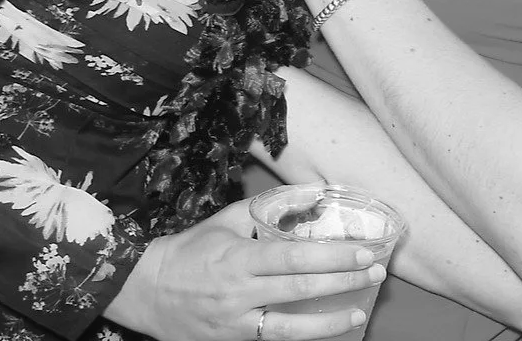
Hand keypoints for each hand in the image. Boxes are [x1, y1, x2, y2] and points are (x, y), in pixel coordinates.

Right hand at [104, 200, 384, 339]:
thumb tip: (310, 194)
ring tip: (360, 310)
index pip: (294, 257)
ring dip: (330, 321)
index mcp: (239, 259)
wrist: (145, 291)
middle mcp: (239, 293)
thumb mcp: (226, 221)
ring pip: (289, 327)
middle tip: (375, 272)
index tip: (362, 251)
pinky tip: (326, 329)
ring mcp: (235, 323)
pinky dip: (301, 336)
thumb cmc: (190, 251)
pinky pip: (271, 340)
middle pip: (300, 289)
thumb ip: (267, 208)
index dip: (332, 256)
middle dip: (343, 281)